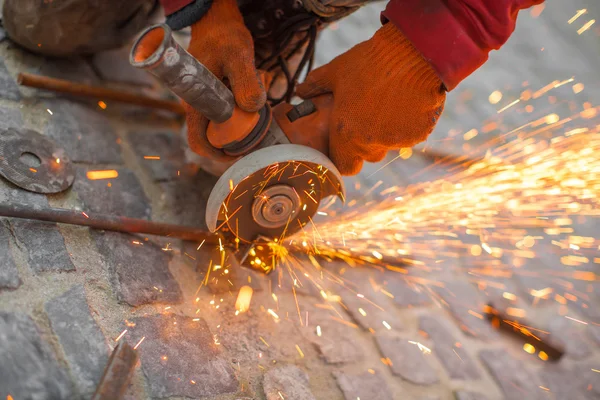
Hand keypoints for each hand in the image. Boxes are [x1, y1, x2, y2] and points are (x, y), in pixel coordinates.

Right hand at [185, 0, 265, 160]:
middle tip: (258, 135)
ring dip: (241, 126)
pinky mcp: (213, 97)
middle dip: (236, 140)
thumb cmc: (223, 36)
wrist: (217, 20)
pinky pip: (226, 114)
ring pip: (222, 127)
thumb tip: (253, 108)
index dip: (217, 154)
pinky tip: (255, 102)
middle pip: (213, 138)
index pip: (197, 141)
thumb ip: (246, 82)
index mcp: (195, 102)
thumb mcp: (238, 56)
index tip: (239, 153)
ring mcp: (204, 102)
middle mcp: (196, 106)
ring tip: (259, 116)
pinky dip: (241, 114)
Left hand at [296, 23, 445, 174]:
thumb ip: (315, 85)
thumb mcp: (336, 71)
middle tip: (367, 115)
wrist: (412, 53)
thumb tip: (300, 90)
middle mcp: (370, 143)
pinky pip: (411, 135)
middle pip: (367, 155)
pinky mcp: (419, 134)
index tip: (344, 144)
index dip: (343, 157)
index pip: (343, 166)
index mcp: (346, 134)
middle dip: (366, 141)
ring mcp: (397, 141)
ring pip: (389, 144)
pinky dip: (407, 123)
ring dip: (387, 131)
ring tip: (388, 101)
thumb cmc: (369, 63)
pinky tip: (407, 100)